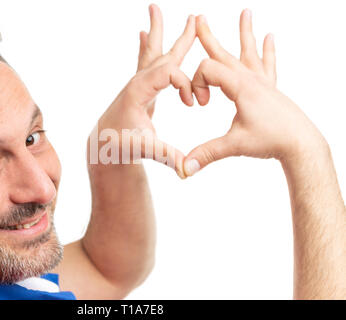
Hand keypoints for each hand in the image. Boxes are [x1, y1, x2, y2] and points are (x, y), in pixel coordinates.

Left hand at [88, 5, 196, 178]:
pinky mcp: (141, 89)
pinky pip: (147, 64)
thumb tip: (186, 169)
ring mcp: (139, 84)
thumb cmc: (119, 146)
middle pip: (161, 54)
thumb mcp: (143, 149)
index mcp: (139, 91)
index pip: (170, 73)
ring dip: (159, 33)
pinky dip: (149, 48)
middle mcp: (137, 82)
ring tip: (155, 10)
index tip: (193, 103)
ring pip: (153, 54)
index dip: (187, 84)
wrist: (102, 145)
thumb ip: (165, 155)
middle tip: (192, 16)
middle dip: (179, 38)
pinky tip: (143, 34)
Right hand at [183, 10, 326, 176]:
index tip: (200, 105)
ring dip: (245, 33)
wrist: (301, 143)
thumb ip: (206, 154)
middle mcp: (251, 78)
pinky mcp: (270, 88)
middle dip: (208, 36)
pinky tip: (271, 38)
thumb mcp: (234, 145)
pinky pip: (267, 64)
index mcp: (240, 86)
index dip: (196, 84)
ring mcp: (262, 81)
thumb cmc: (271, 141)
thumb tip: (183, 169)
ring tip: (246, 12)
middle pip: (224, 52)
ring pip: (249, 52)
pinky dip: (267, 51)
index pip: (207, 69)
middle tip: (199, 18)